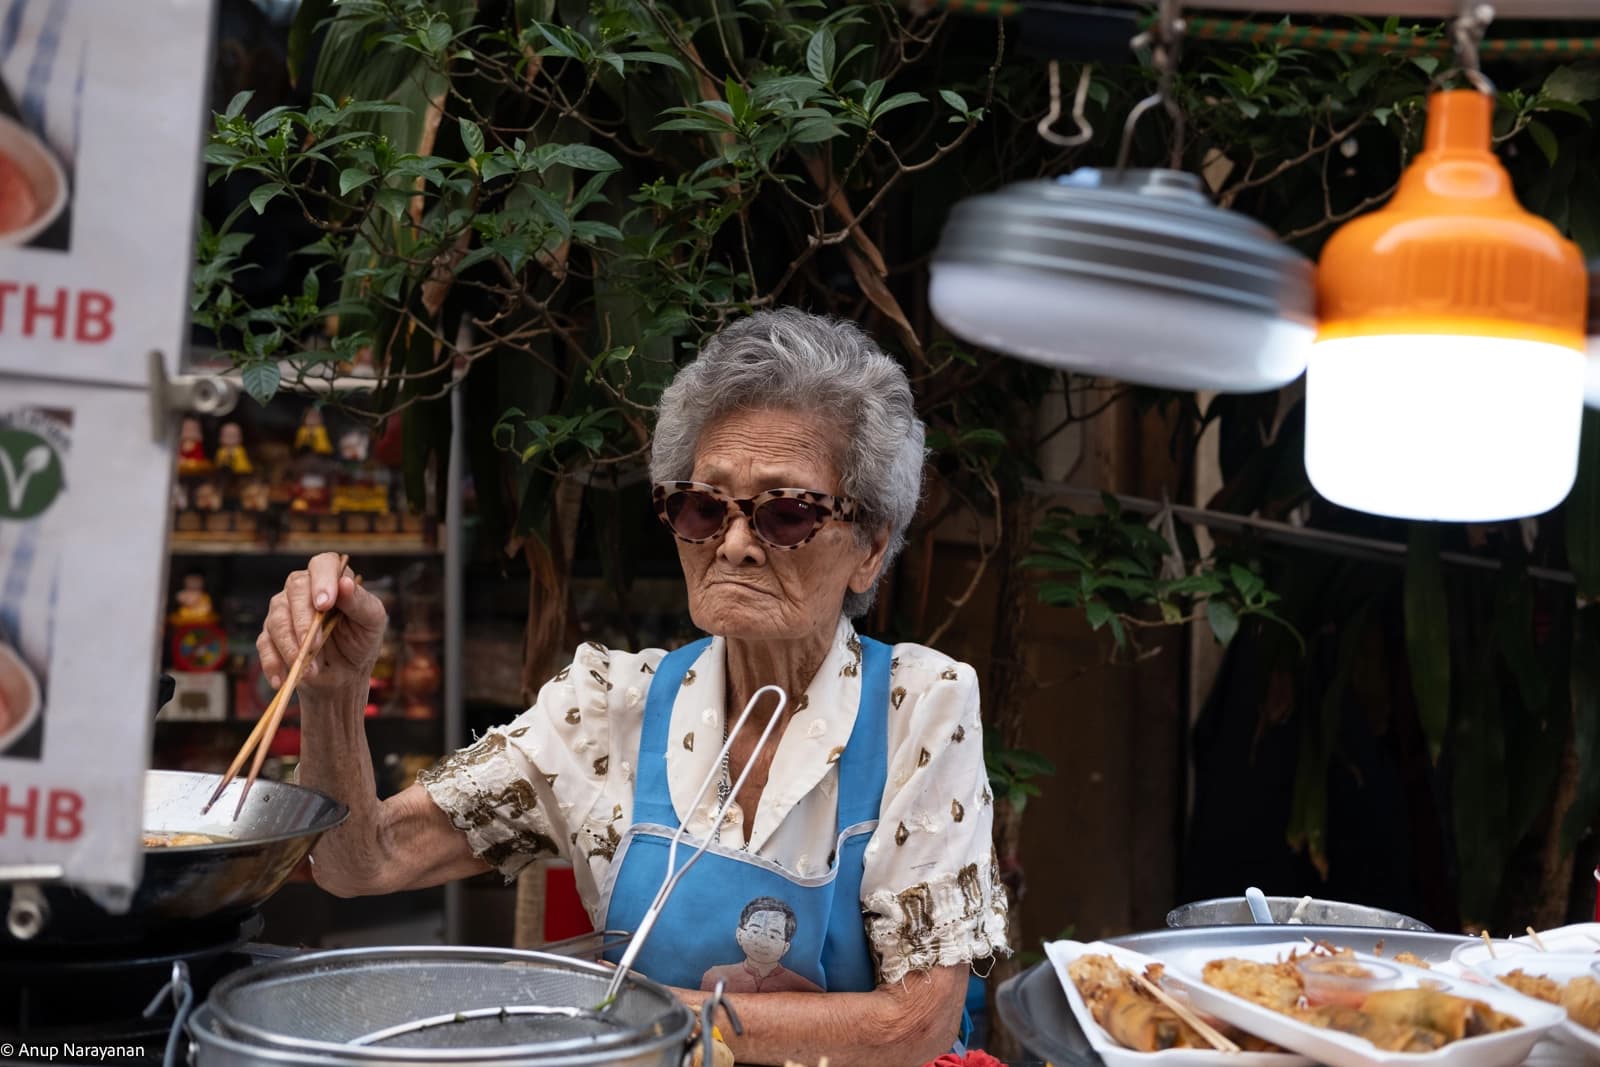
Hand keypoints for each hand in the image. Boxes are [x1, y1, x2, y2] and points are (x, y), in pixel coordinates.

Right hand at [257, 552, 386, 694]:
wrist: (345, 675)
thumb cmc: (361, 642)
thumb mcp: (372, 624)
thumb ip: (361, 603)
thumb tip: (344, 584)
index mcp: (332, 580)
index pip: (323, 564)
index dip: (322, 580)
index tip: (325, 604)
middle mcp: (304, 590)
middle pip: (295, 589)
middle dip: (304, 621)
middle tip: (314, 646)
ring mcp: (284, 611)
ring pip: (277, 619)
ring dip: (292, 647)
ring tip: (310, 670)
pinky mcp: (270, 636)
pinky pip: (264, 644)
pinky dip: (273, 663)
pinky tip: (283, 678)